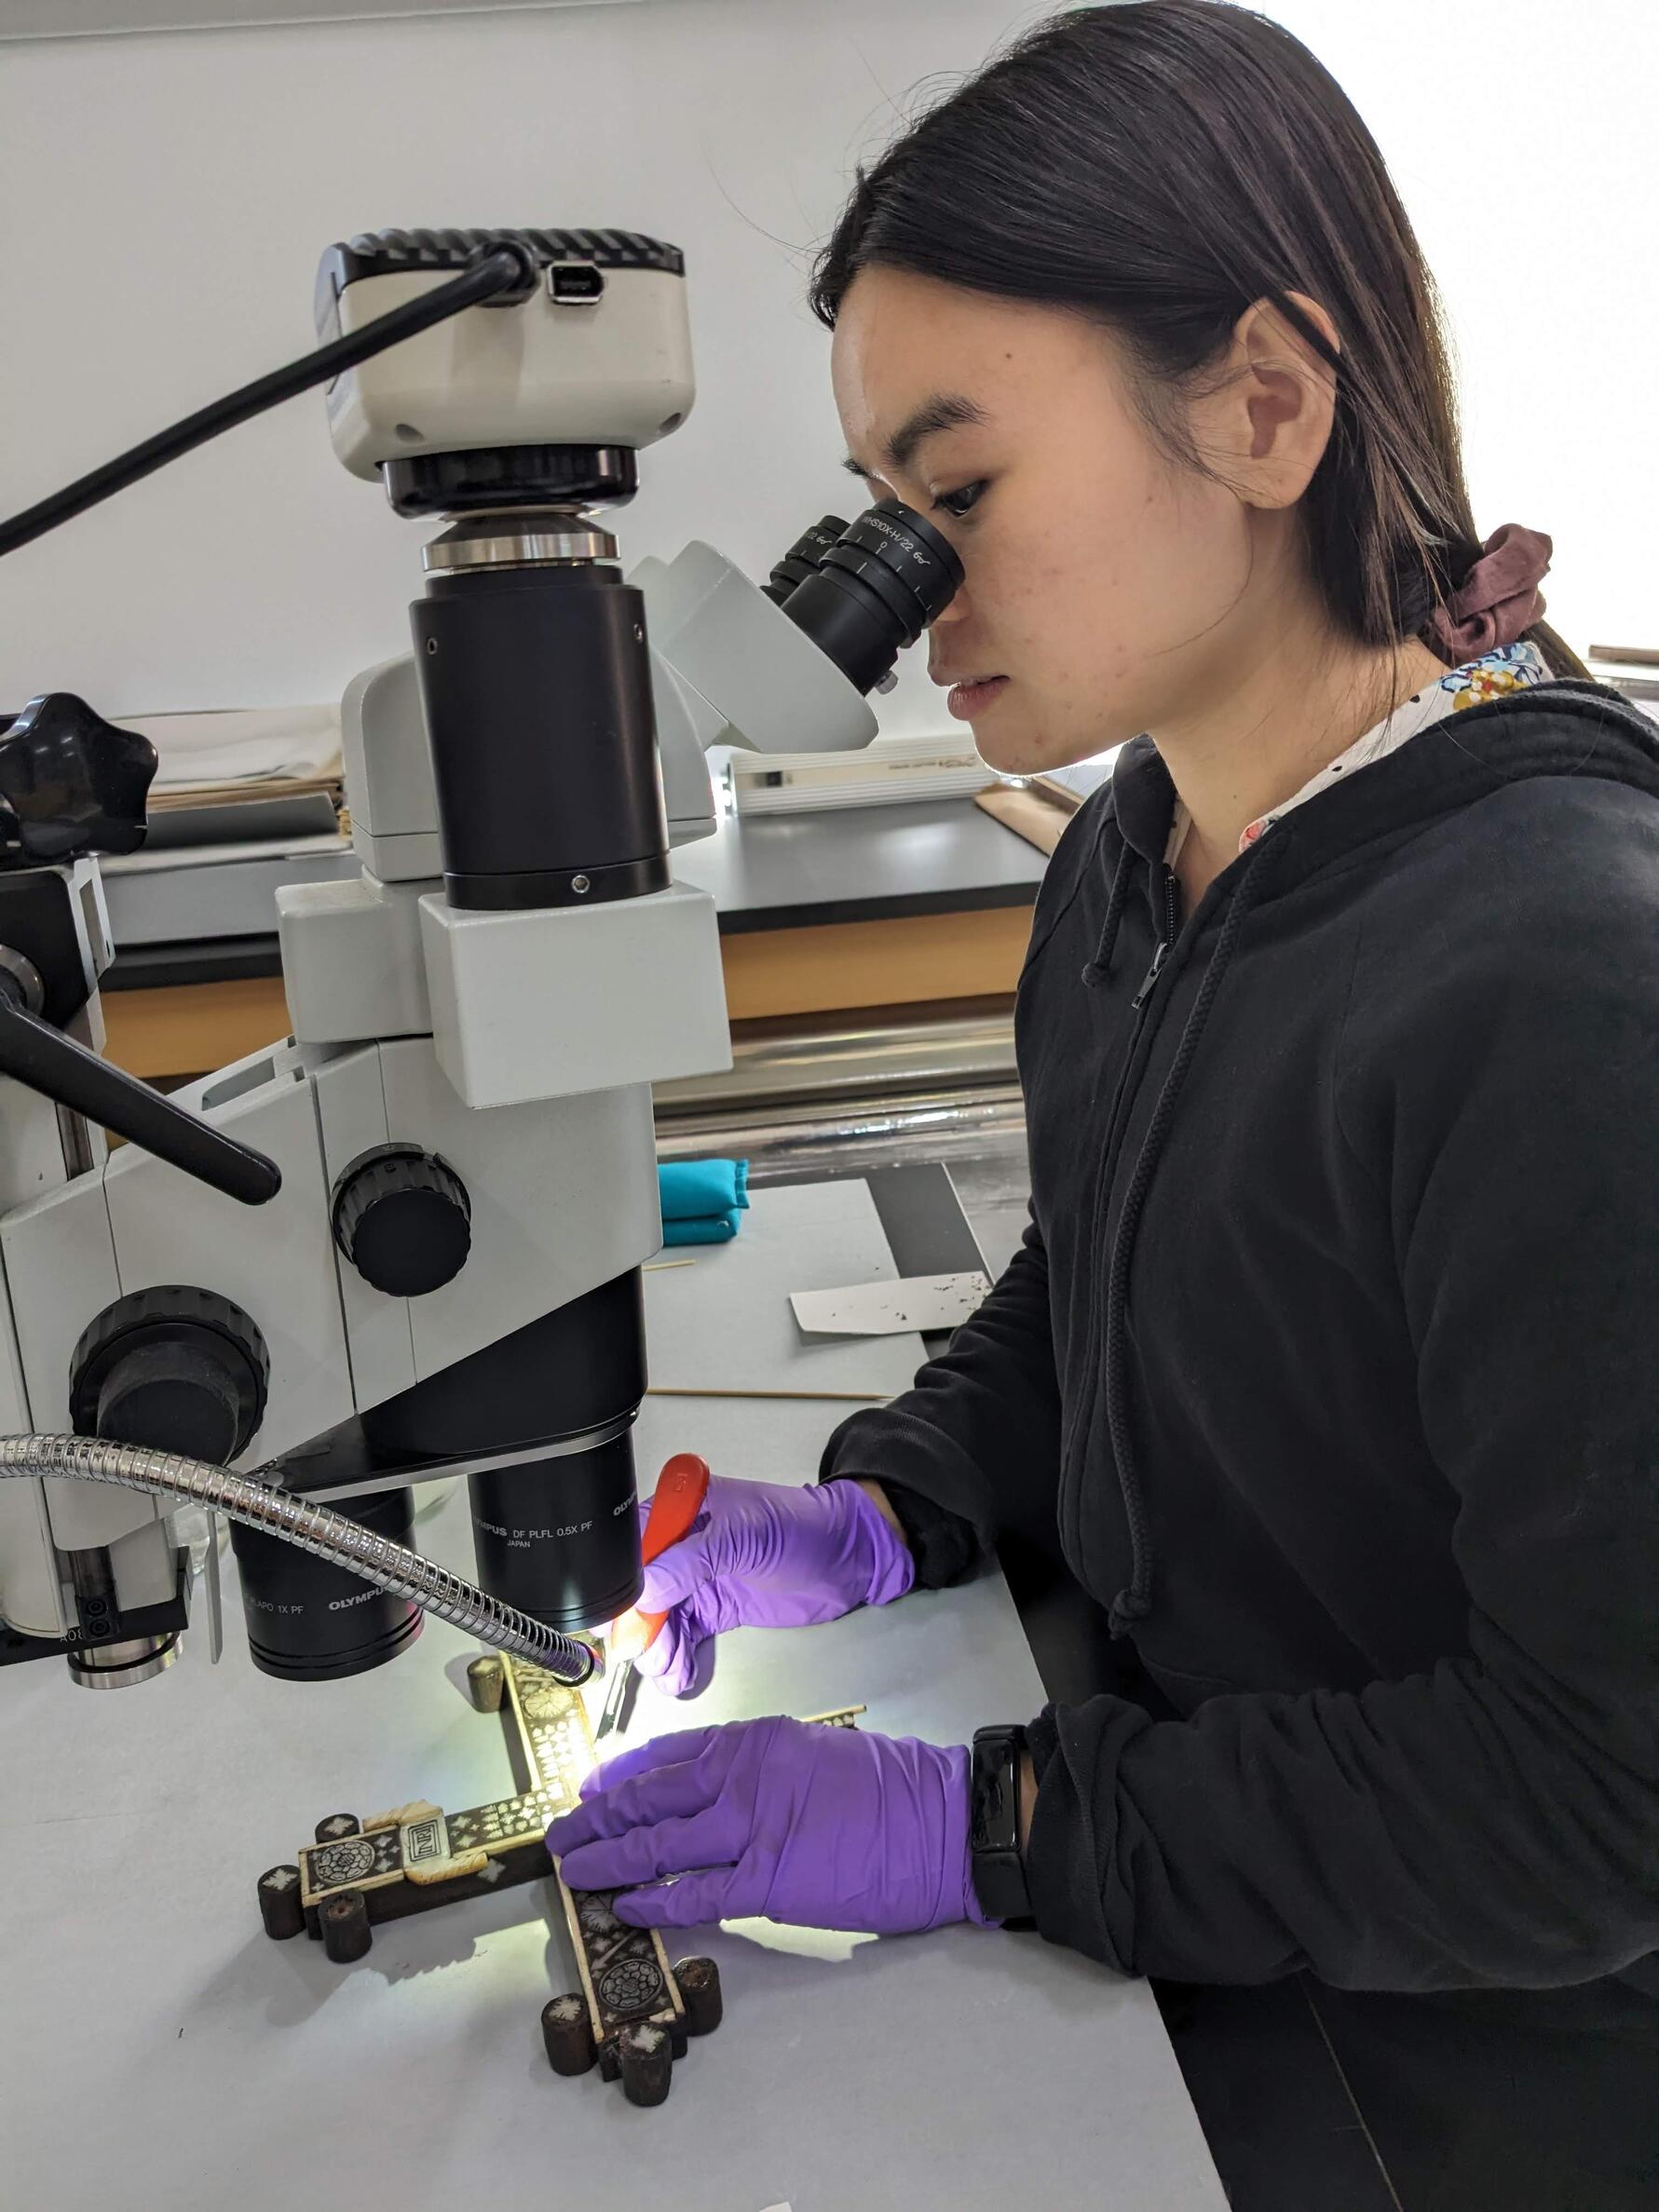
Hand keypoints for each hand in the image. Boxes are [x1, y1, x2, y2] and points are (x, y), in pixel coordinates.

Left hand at [546, 1715, 996, 1934]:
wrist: (941, 1823)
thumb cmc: (890, 1790)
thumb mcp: (814, 1754)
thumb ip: (761, 1772)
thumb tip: (715, 1799)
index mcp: (756, 1740)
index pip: (667, 1753)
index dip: (619, 1776)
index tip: (588, 1792)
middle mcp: (743, 1776)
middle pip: (648, 1797)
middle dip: (596, 1820)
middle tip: (560, 1837)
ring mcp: (752, 1827)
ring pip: (658, 1844)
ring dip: (607, 1859)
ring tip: (574, 1873)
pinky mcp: (768, 1882)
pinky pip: (695, 1893)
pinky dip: (656, 1901)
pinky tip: (627, 1907)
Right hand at [619, 1475, 913, 1695]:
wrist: (847, 1559)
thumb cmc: (801, 1529)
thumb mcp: (742, 1538)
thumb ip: (689, 1562)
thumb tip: (644, 1593)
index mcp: (682, 1509)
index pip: (632, 1545)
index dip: (623, 1583)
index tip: (623, 1617)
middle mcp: (681, 1545)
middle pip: (638, 1590)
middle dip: (638, 1624)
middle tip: (645, 1652)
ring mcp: (696, 1580)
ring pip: (656, 1620)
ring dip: (656, 1648)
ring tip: (666, 1668)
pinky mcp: (713, 1609)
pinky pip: (681, 1637)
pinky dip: (674, 1658)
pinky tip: (677, 1673)